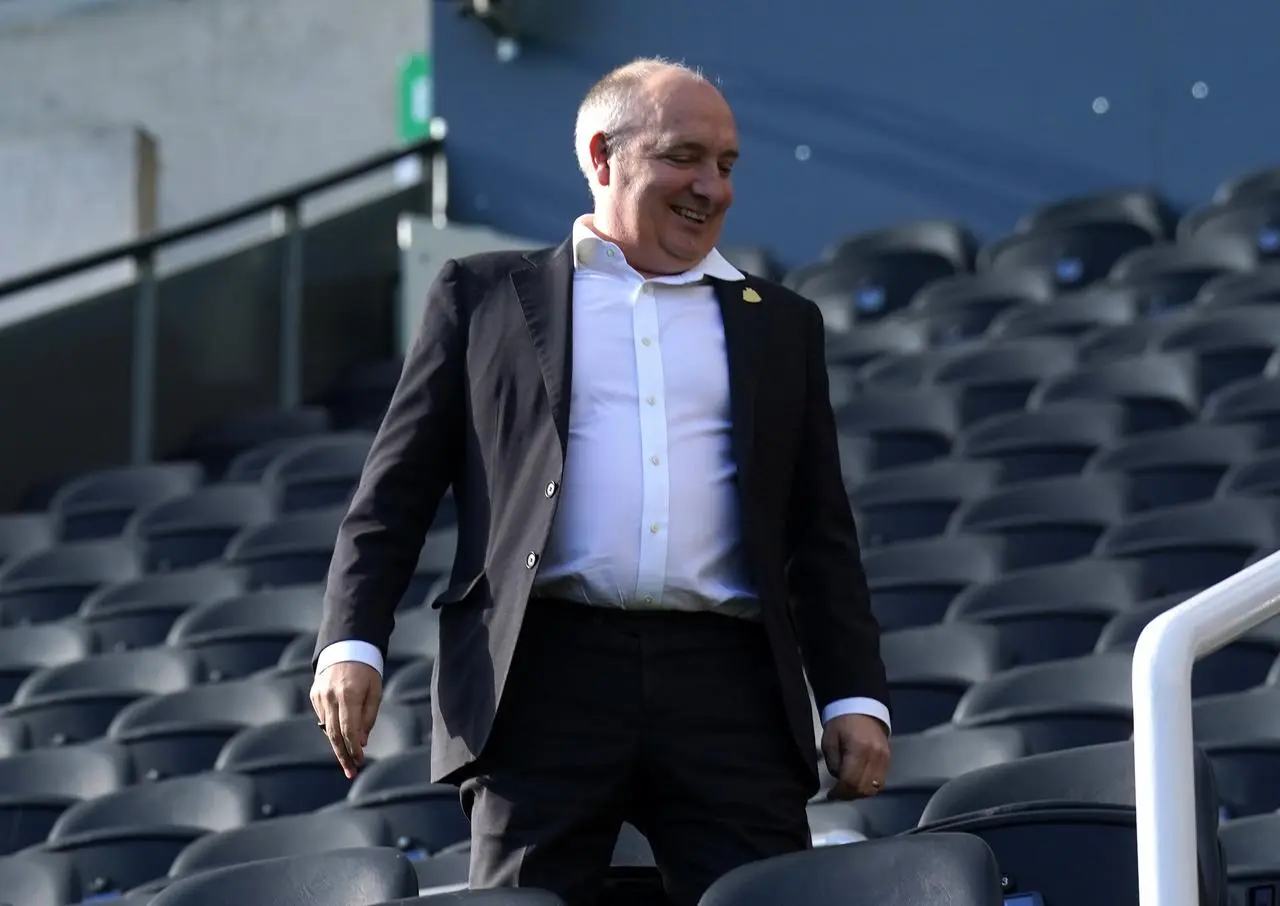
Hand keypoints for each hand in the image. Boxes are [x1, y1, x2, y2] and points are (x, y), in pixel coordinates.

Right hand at [310, 661, 382, 778]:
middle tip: (351, 772)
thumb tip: (361, 742)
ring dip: (337, 746)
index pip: (349, 729)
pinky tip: (341, 737)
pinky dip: (332, 730)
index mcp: (348, 694)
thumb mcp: (375, 691)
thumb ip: (368, 717)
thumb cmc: (366, 671)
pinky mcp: (314, 695)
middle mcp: (330, 696)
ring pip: (327, 729)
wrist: (346, 648)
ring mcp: (319, 696)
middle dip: (343, 755)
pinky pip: (323, 718)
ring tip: (348, 761)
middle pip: (334, 734)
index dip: (354, 748)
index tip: (360, 761)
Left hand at [821, 713, 889, 799]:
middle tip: (838, 794)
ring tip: (849, 790)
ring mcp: (885, 758)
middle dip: (849, 795)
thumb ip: (834, 763)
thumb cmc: (841, 722)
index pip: (851, 781)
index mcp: (859, 749)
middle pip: (864, 787)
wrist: (861, 706)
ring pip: (875, 788)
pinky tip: (859, 783)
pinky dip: (870, 786)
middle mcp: (875, 756)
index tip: (831, 795)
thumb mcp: (829, 741)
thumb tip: (839, 780)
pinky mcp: (889, 758)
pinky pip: (881, 781)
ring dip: (861, 793)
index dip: (840, 792)